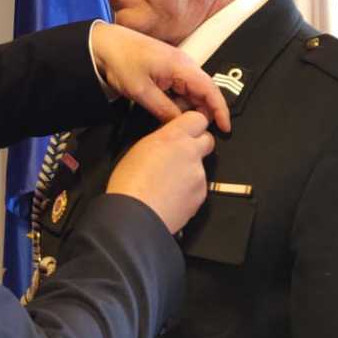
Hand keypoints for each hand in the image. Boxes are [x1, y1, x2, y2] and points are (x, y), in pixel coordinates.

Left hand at [89, 22, 231, 132]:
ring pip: (192, 91)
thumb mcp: (141, 92)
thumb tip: (182, 125)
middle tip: (191, 130)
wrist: (103, 45)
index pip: (210, 89)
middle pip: (204, 92)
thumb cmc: (121, 63)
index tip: (225, 128)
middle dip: (202, 112)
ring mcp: (177, 66)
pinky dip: (179, 101)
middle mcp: (184, 64)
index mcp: (182, 66)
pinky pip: (182, 88)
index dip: (220, 110)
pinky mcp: (168, 69)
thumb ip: (164, 110)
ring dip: (188, 108)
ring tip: (173, 120)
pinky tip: (168, 110)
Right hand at [108, 111, 216, 234]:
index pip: (197, 118)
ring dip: (190, 171)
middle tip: (181, 154)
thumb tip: (166, 140)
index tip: (187, 130)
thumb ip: (160, 140)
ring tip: (168, 183)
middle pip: (208, 140)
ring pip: (202, 166)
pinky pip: (199, 187)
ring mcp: (199, 175)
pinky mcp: (201, 195)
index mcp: (173, 138)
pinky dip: (190, 190)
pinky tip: (172, 196)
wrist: (136, 218)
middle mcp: (190, 153)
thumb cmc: (130, 187)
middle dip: (198, 145)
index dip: (193, 125)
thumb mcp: (138, 150)